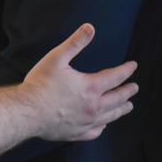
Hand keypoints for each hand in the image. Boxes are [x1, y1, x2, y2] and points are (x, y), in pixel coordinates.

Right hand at [22, 24, 137, 141]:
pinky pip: (96, 131)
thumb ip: (76, 42)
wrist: (27, 112)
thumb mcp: (57, 57)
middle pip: (117, 99)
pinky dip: (103, 126)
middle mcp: (93, 107)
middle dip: (128, 92)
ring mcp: (86, 122)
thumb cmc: (41, 84)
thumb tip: (90, 27)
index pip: (115, 77)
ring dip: (121, 109)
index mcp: (91, 87)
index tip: (133, 66)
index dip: (126, 70)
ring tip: (128, 106)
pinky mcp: (76, 133)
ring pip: (110, 116)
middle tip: (135, 88)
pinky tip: (104, 124)